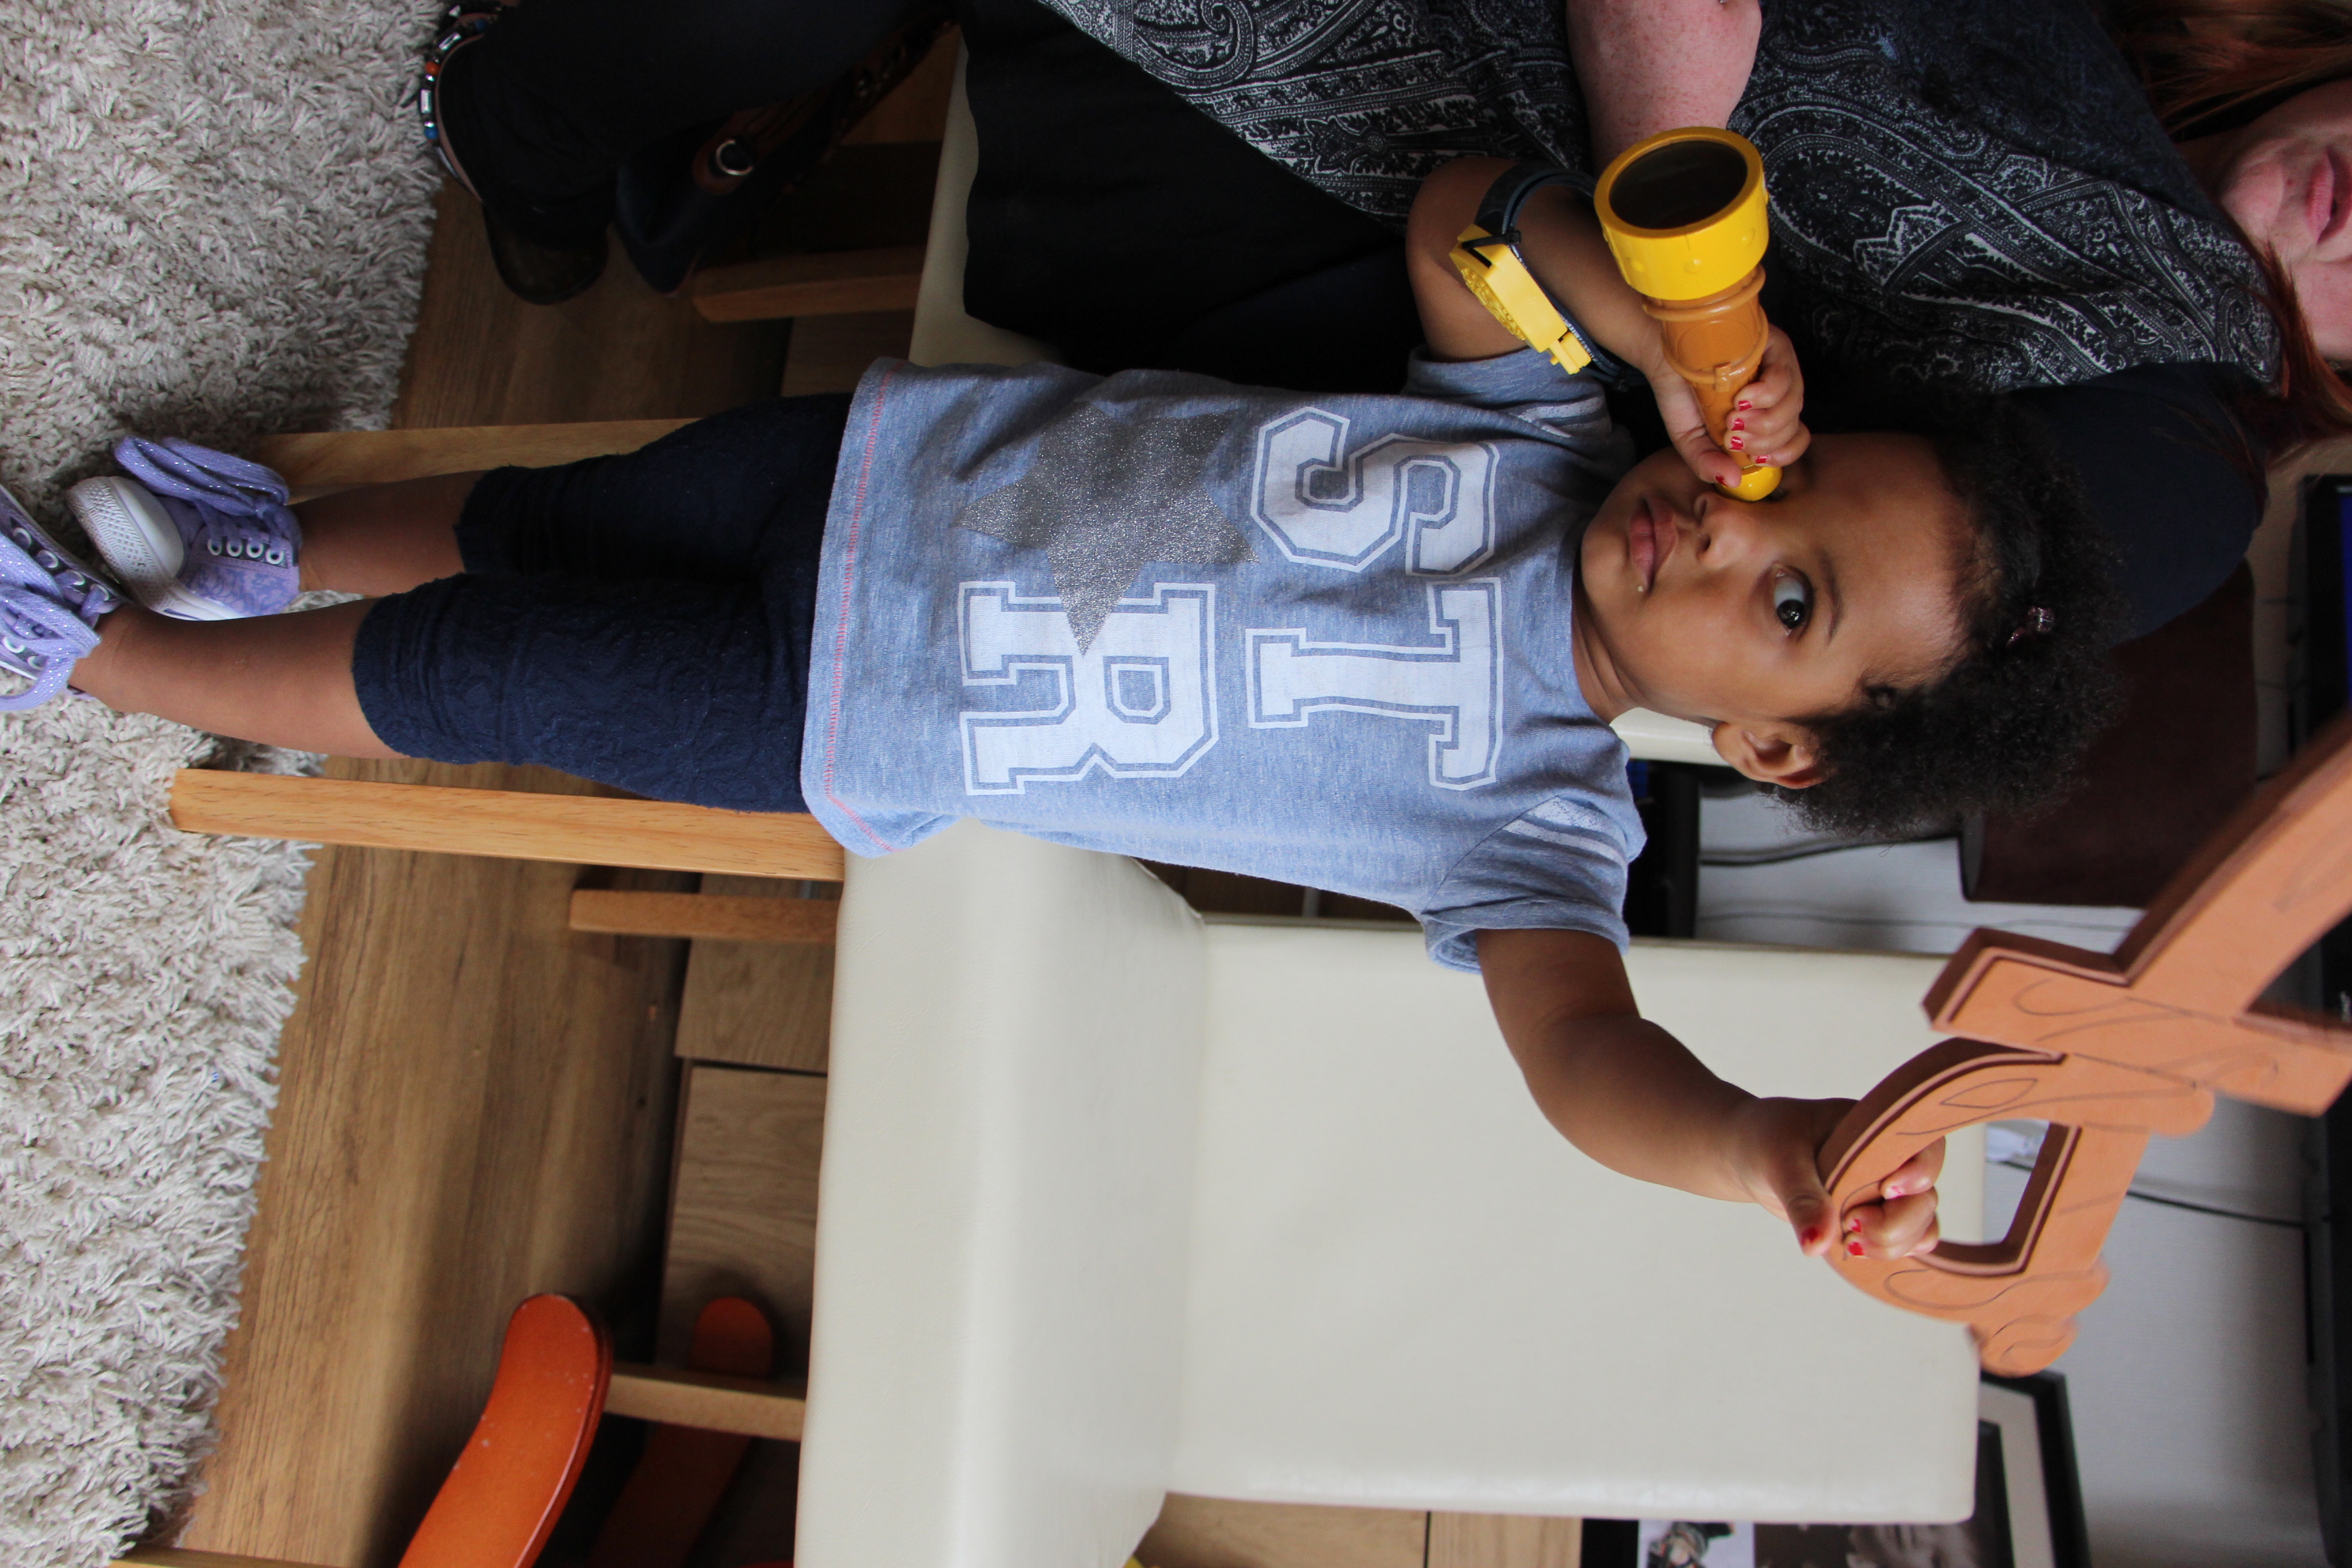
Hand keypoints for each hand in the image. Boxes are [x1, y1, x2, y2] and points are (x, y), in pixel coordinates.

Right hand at [1645, 324, 1809, 491]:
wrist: (1661, 356)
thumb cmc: (1680, 396)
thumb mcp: (1690, 440)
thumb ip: (1707, 463)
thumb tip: (1734, 480)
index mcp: (1764, 416)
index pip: (1794, 439)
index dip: (1783, 454)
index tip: (1755, 459)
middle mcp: (1777, 392)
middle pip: (1794, 426)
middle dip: (1763, 441)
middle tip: (1731, 438)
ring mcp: (1778, 367)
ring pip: (1793, 404)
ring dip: (1764, 421)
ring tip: (1732, 419)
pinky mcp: (1773, 345)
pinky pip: (1784, 376)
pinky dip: (1766, 394)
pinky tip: (1741, 398)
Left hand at [1725, 1095, 1941, 1259]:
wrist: (1748, 1156)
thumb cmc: (1766, 1141)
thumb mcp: (1779, 1163)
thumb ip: (1802, 1201)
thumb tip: (1816, 1246)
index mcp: (1876, 1130)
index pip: (1926, 1148)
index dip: (1921, 1172)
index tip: (1887, 1189)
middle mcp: (1889, 1162)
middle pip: (1926, 1200)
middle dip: (1896, 1225)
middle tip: (1851, 1229)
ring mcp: (1884, 1193)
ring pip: (1920, 1228)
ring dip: (1891, 1245)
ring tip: (1847, 1244)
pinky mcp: (1873, 1218)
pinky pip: (1901, 1244)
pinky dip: (1885, 1255)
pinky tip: (1851, 1253)